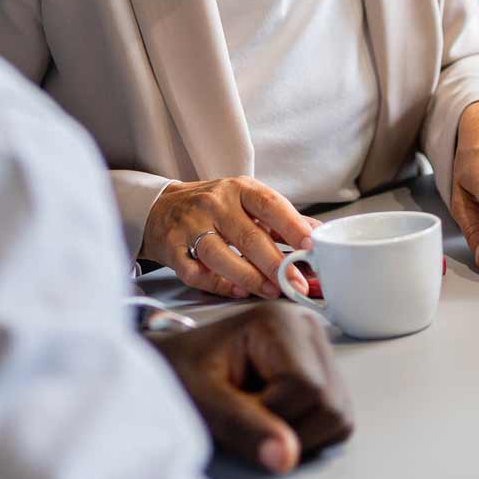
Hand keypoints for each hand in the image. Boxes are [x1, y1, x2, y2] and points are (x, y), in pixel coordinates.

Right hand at [142, 176, 317, 298]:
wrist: (160, 207)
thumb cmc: (212, 207)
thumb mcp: (245, 201)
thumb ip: (279, 219)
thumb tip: (318, 233)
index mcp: (238, 188)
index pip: (269, 204)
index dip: (292, 225)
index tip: (311, 246)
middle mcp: (214, 203)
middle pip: (248, 236)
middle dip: (277, 264)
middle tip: (297, 284)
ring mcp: (190, 225)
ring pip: (221, 254)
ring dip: (249, 277)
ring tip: (271, 291)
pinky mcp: (172, 247)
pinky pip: (196, 271)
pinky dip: (217, 284)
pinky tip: (236, 290)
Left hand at [150, 302, 355, 473]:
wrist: (176, 367)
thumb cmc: (181, 375)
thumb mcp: (201, 400)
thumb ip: (242, 426)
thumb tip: (287, 459)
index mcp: (280, 321)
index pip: (306, 389)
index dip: (271, 417)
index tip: (233, 411)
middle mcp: (309, 328)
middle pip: (330, 404)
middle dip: (286, 428)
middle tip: (244, 416)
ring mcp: (320, 350)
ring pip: (338, 416)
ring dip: (296, 434)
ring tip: (256, 416)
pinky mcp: (324, 373)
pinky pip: (336, 421)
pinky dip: (306, 432)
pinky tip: (272, 418)